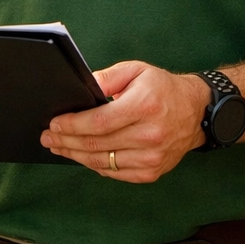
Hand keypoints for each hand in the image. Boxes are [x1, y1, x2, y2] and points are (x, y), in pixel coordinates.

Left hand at [40, 62, 207, 182]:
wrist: (196, 111)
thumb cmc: (163, 88)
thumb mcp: (136, 71)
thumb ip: (107, 78)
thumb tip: (81, 89)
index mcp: (145, 106)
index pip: (99, 122)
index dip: (73, 125)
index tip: (55, 124)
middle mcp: (150, 135)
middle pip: (97, 144)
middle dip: (67, 141)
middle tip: (48, 137)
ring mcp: (152, 157)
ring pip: (103, 162)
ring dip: (76, 156)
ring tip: (60, 148)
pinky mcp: (152, 172)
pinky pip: (115, 173)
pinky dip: (96, 165)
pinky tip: (83, 156)